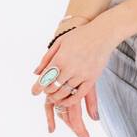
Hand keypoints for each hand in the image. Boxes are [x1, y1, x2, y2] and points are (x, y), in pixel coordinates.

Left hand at [31, 18, 114, 136]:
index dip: (37, 87)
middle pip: (53, 87)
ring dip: (56, 97)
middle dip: (47, 91)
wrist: (102, 34)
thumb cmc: (80, 36)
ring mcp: (82, 74)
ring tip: (54, 97)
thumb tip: (36, 73)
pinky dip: (70, 101)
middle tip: (46, 91)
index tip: (34, 92)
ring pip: (65, 92)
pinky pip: (79, 95)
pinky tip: (65, 102)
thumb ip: (47, 58)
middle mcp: (70, 68)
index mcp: (60, 58)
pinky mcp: (92, 79)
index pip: (45, 77)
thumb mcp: (59, 42)